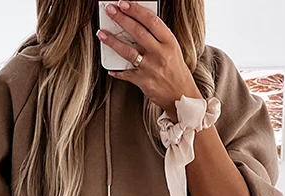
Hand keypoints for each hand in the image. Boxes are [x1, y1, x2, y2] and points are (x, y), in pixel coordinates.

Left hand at [97, 0, 200, 119]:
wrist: (182, 97)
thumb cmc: (177, 73)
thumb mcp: (173, 50)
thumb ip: (158, 38)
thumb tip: (139, 25)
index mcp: (169, 43)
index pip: (151, 21)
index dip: (135, 10)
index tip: (124, 3)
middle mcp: (160, 54)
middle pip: (137, 32)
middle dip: (121, 19)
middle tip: (110, 10)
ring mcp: (151, 68)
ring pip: (128, 51)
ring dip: (112, 41)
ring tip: (102, 33)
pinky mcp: (143, 82)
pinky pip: (126, 73)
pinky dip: (117, 71)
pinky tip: (111, 68)